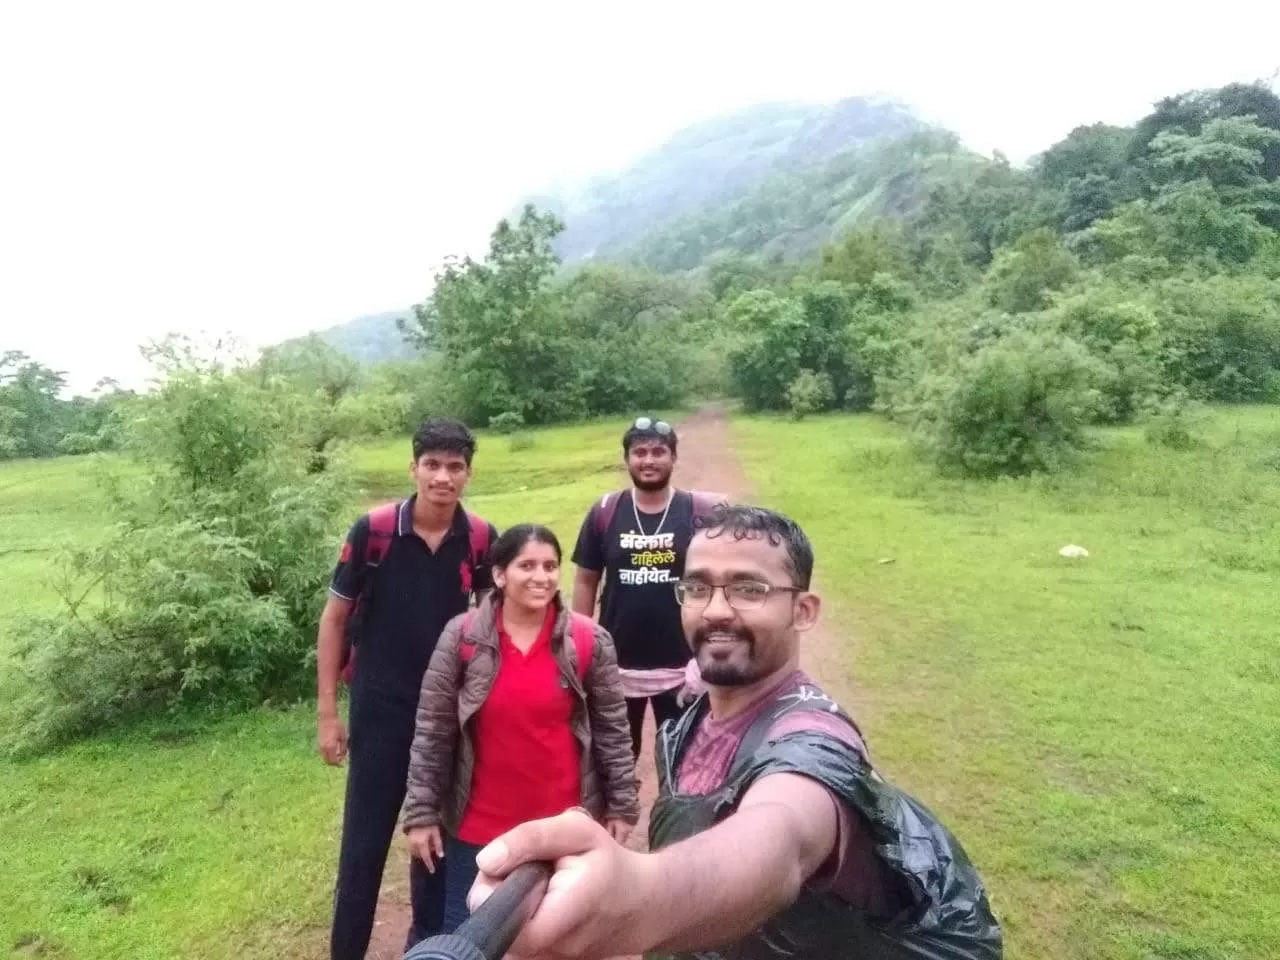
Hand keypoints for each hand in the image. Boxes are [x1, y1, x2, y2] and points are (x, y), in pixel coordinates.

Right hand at [317, 712, 347, 765]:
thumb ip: (343, 748)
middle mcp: (324, 748)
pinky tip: (333, 749)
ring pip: (325, 758)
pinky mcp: (318, 743)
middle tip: (341, 760)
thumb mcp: (343, 737)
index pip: (334, 761)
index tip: (343, 763)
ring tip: (338, 754)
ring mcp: (320, 746)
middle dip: (334, 763)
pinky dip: (327, 754)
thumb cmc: (337, 726)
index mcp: (331, 747)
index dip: (338, 764)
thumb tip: (343, 756)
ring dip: (330, 759)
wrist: (327, 718)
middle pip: (328, 761)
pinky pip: (323, 753)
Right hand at [408, 825, 444, 872]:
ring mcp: (409, 842)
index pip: (426, 857)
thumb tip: (441, 856)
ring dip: (422, 853)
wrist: (419, 815)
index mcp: (421, 843)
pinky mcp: (407, 840)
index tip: (432, 871)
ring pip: (416, 853)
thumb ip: (438, 845)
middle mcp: (414, 844)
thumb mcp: (436, 833)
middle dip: (427, 855)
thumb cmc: (430, 824)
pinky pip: (412, 849)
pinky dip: (418, 850)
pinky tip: (423, 844)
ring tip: (428, 844)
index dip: (429, 864)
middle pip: (421, 855)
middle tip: (433, 849)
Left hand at [468, 809, 654, 959]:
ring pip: (509, 938)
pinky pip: (521, 944)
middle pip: (502, 930)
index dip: (492, 897)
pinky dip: (521, 922)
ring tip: (532, 886)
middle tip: (519, 870)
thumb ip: (531, 839)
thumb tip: (485, 862)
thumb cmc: (608, 863)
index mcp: (566, 914)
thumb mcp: (577, 832)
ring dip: (509, 910)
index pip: (508, 926)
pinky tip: (538, 905)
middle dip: (497, 898)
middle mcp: (559, 949)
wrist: (642, 904)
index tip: (502, 868)